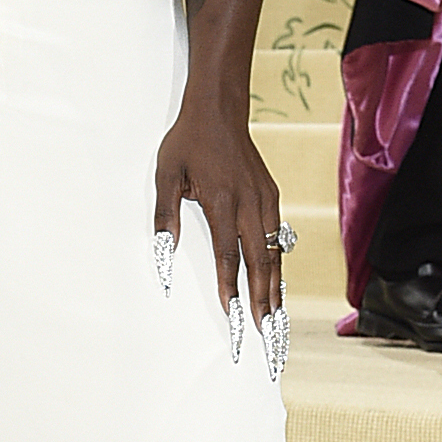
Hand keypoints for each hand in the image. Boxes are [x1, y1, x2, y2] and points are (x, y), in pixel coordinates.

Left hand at [154, 102, 286, 338]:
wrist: (219, 110)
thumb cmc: (188, 142)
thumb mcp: (166, 174)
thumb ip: (165, 215)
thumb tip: (163, 251)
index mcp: (222, 201)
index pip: (227, 255)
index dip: (231, 288)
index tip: (232, 315)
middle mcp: (249, 203)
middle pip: (259, 262)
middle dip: (262, 300)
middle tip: (266, 331)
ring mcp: (265, 200)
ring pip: (274, 253)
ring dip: (275, 288)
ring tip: (276, 319)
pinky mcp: (272, 196)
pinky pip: (278, 238)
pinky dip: (278, 264)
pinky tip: (277, 284)